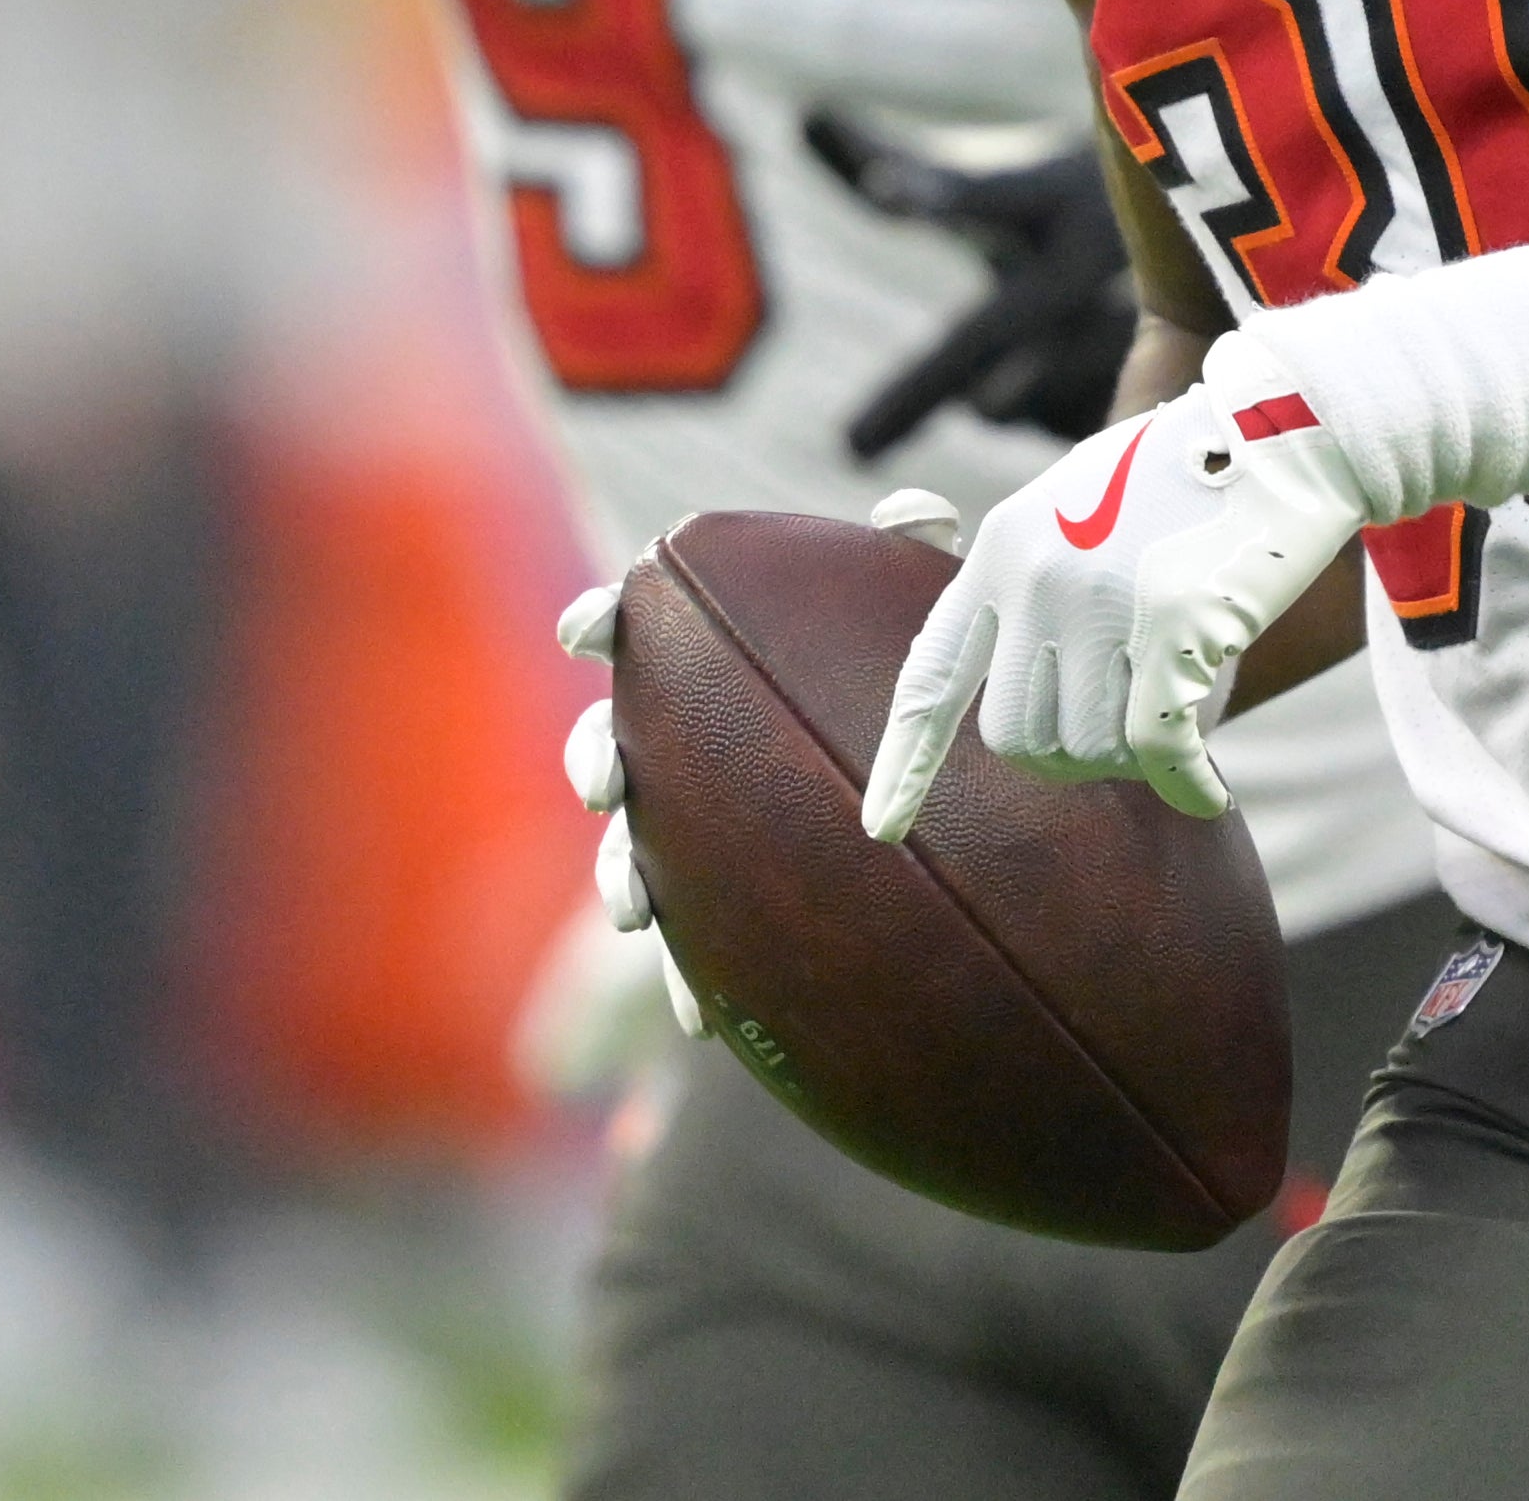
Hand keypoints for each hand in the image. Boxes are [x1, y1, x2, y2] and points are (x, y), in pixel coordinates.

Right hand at [557, 489, 969, 1043]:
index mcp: (709, 657)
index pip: (636, 625)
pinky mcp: (714, 896)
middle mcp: (680, 737)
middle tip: (610, 780)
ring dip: (617, 873)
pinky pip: (685, 938)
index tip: (586, 630)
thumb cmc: (907, 683)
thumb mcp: (928, 619)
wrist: (942, 807)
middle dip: (594, 754)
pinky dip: (679, 974)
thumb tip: (915, 511)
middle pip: (609, 736)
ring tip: (633, 906)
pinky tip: (696, 1018)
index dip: (601, 620)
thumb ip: (916, 562)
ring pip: (627, 845)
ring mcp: (689, 821)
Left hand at [860, 373, 1375, 836]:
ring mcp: (1102, 597)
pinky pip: (1158, 748)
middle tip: (1123, 737)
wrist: (1286, 425)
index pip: (936, 671)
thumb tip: (1027, 708)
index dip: (908, 758)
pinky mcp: (1174, 621)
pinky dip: (1184, 784)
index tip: (883, 827)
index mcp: (1005, 546)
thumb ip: (1036, 583)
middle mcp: (1038, 573)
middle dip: (1068, 757)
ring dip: (1134, 757)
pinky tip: (1206, 793)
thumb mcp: (1083, 502)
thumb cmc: (1191, 476)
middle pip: (1018, 735)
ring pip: (1091, 746)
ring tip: (1176, 714)